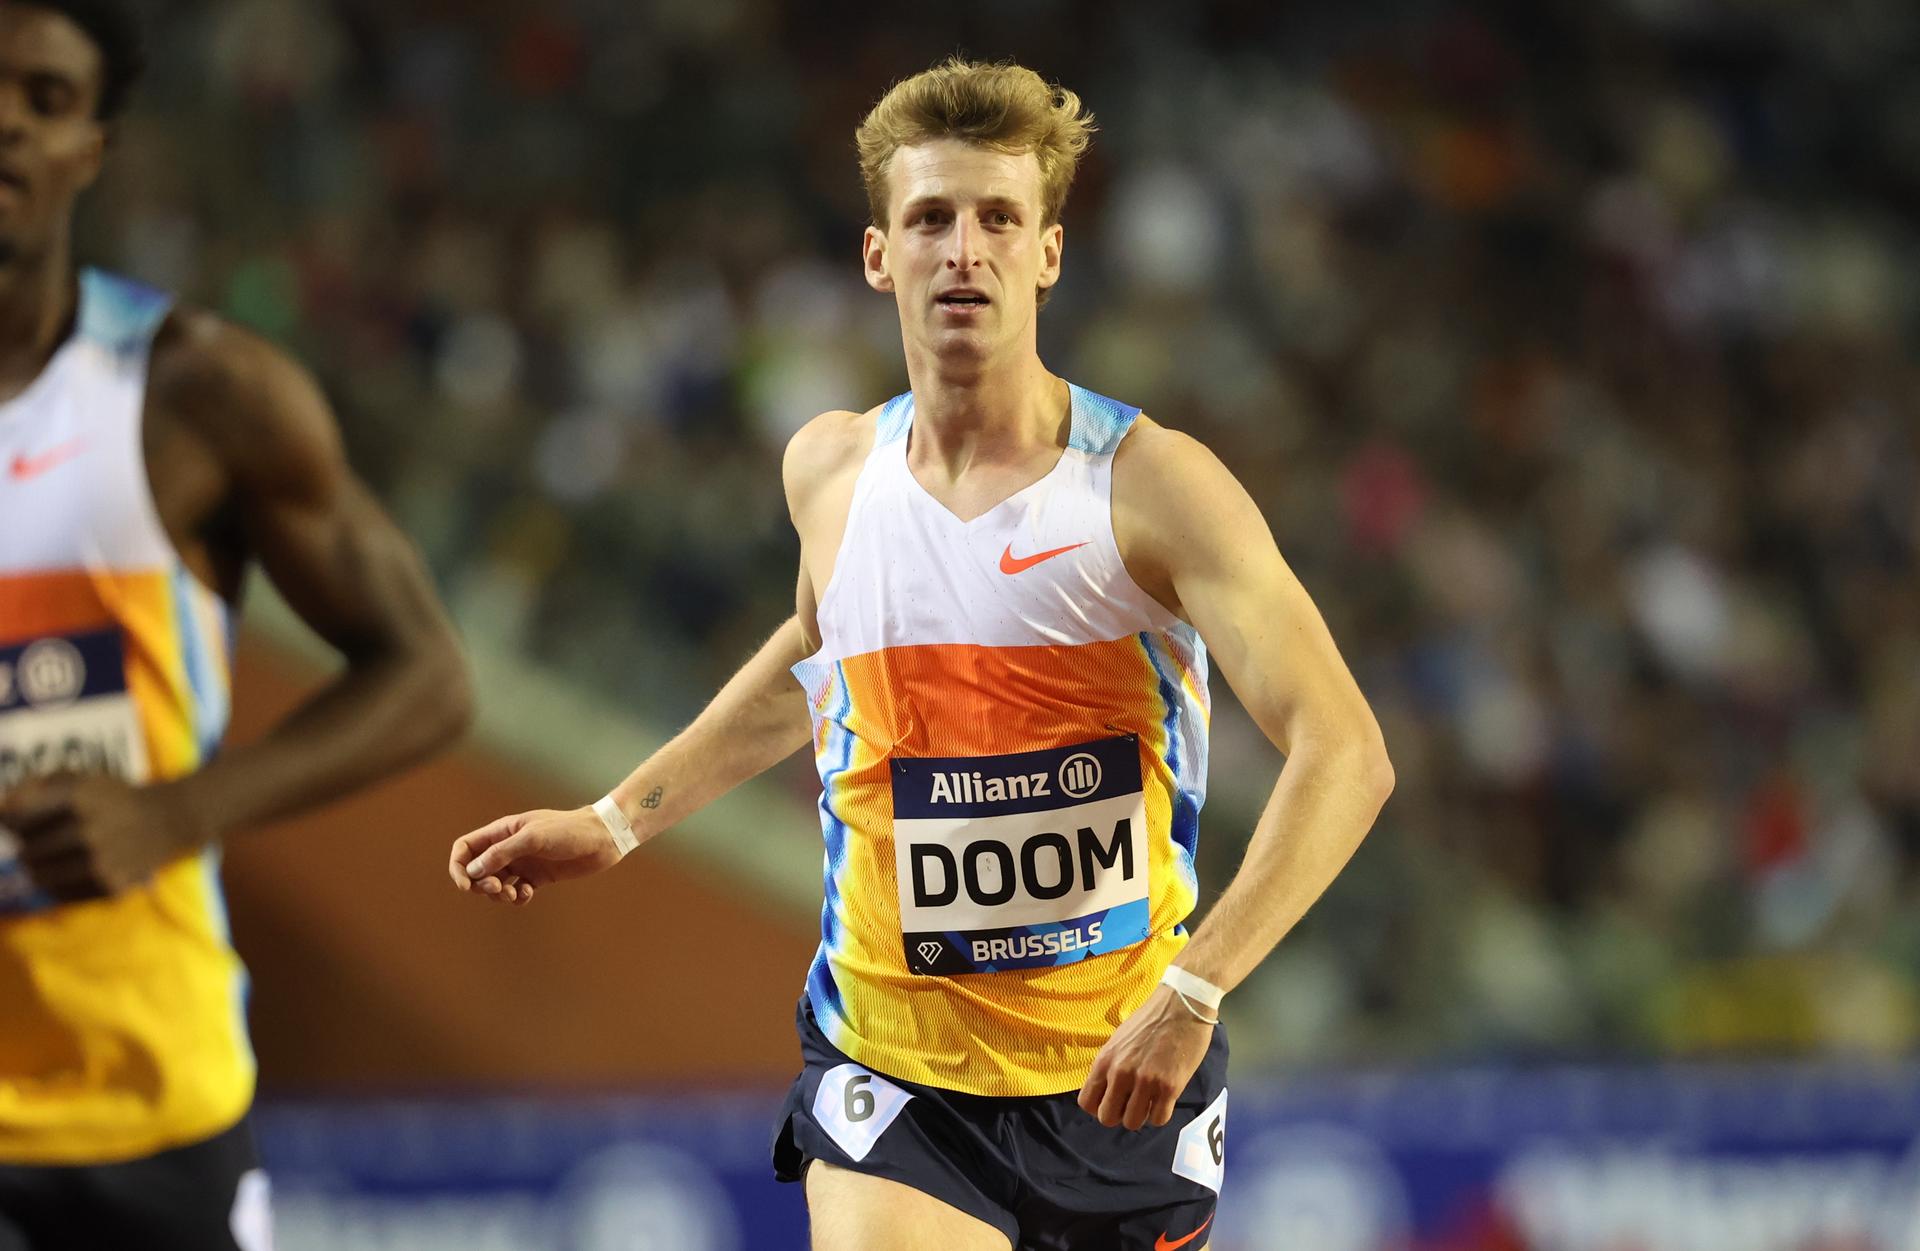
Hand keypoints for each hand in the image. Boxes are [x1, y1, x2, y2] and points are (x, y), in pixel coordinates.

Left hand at [0, 773, 209, 902]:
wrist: (169, 820)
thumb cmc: (112, 797)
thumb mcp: (77, 777)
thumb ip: (33, 786)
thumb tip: (3, 809)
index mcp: (78, 797)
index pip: (14, 817)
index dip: (12, 818)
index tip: (23, 818)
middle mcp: (88, 831)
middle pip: (25, 850)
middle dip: (29, 844)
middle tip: (47, 838)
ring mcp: (100, 862)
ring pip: (38, 875)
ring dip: (40, 867)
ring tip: (55, 856)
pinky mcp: (109, 886)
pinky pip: (59, 893)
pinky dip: (58, 883)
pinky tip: (72, 869)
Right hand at [448, 807, 624, 905]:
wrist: (603, 838)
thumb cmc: (569, 830)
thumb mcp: (533, 838)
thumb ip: (502, 853)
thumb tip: (473, 871)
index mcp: (503, 832)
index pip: (466, 848)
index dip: (458, 867)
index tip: (466, 885)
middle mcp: (509, 848)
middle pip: (477, 870)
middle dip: (481, 885)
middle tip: (499, 890)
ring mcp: (524, 863)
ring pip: (496, 884)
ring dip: (499, 895)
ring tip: (515, 894)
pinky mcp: (538, 877)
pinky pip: (517, 893)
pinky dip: (518, 898)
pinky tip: (528, 894)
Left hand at [1077, 985, 1214, 1130]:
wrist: (1183, 1005)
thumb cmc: (1150, 1019)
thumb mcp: (1119, 1040)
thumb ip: (1110, 1066)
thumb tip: (1106, 1091)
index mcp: (1105, 1060)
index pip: (1086, 1103)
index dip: (1098, 1106)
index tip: (1112, 1101)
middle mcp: (1121, 1073)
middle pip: (1107, 1118)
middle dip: (1119, 1115)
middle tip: (1131, 1103)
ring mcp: (1146, 1081)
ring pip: (1133, 1123)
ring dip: (1141, 1115)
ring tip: (1149, 1100)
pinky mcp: (1170, 1087)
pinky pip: (1159, 1119)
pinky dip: (1160, 1114)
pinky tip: (1164, 1099)